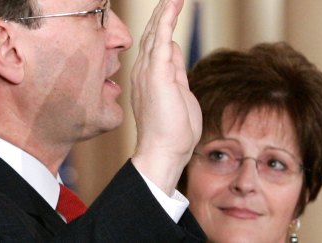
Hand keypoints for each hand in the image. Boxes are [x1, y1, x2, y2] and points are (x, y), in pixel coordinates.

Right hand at [130, 0, 201, 195]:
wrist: (164, 151)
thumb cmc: (173, 130)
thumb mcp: (178, 93)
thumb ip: (174, 70)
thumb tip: (173, 48)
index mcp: (149, 77)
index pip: (155, 45)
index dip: (162, 26)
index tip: (170, 10)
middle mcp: (143, 70)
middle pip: (152, 34)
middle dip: (162, 13)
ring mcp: (148, 71)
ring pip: (155, 32)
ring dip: (165, 10)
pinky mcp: (156, 73)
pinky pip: (161, 37)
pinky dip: (168, 18)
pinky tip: (174, 2)